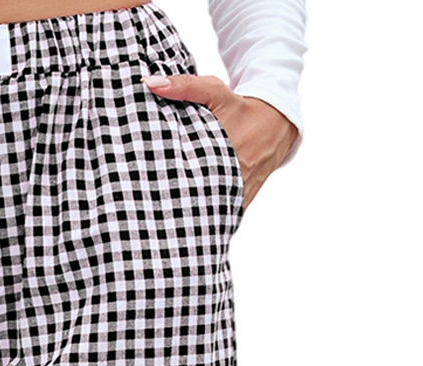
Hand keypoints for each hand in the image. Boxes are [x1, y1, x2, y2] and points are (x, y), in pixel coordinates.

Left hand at [142, 75, 298, 209]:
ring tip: (165, 223)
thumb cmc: (240, 106)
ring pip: (209, 212)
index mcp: (222, 150)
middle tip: (150, 211)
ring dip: (190, 216)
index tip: (146, 191)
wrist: (275, 123)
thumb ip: (183, 87)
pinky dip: (207, 219)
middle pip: (195, 198)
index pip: (187, 173)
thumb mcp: (214, 92)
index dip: (165, 184)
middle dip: (174, 204)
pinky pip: (222, 216)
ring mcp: (238, 192)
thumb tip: (149, 84)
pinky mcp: (243, 202)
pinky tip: (188, 224)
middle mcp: (232, 175)